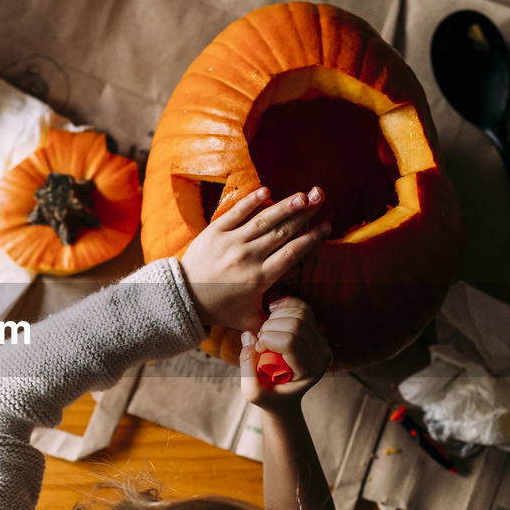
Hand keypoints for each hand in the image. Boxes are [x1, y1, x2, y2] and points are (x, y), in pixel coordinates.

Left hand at [179, 187, 329, 331]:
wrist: (184, 297)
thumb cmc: (219, 309)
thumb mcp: (249, 319)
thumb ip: (273, 319)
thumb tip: (297, 319)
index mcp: (259, 278)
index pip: (292, 253)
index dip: (312, 238)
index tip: (326, 226)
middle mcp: (247, 257)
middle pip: (282, 232)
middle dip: (304, 214)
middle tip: (321, 198)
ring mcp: (230, 243)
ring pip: (263, 220)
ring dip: (285, 205)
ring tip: (304, 194)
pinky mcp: (214, 232)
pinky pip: (236, 212)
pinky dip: (251, 200)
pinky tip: (267, 190)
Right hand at [239, 297, 331, 411]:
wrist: (285, 397)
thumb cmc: (269, 396)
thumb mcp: (252, 391)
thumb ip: (247, 366)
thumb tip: (249, 335)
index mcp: (310, 370)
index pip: (291, 341)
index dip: (267, 340)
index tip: (257, 350)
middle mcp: (322, 354)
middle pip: (296, 324)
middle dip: (269, 328)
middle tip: (260, 343)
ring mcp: (322, 341)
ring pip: (299, 313)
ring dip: (275, 318)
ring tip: (266, 333)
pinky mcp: (316, 330)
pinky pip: (302, 307)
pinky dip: (285, 305)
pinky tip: (272, 311)